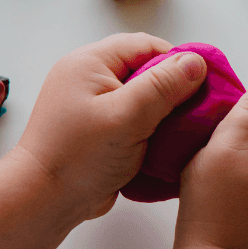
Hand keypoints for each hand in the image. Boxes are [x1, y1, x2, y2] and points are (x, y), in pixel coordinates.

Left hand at [15, 33, 206, 220]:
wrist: (43, 202)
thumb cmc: (79, 157)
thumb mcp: (127, 117)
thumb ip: (163, 86)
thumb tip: (196, 61)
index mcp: (90, 63)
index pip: (145, 46)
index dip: (177, 62)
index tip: (203, 85)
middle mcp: (89, 80)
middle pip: (144, 71)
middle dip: (174, 90)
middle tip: (197, 111)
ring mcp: (92, 107)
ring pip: (141, 99)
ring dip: (164, 114)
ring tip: (185, 131)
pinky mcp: (98, 132)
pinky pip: (133, 122)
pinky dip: (152, 132)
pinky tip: (167, 146)